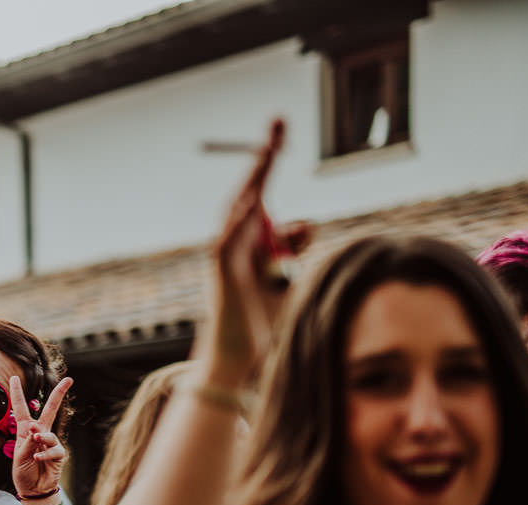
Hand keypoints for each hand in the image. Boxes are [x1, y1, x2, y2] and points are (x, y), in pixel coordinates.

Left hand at [7, 374, 72, 498]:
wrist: (33, 490)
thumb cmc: (23, 471)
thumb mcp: (18, 456)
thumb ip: (27, 442)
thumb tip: (36, 430)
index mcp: (25, 430)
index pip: (21, 408)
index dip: (17, 393)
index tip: (14, 377)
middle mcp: (39, 433)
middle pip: (51, 410)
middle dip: (59, 394)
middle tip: (69, 379)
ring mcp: (50, 443)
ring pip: (48, 434)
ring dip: (41, 436)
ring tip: (35, 440)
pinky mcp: (58, 454)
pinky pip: (54, 450)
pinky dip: (44, 454)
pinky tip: (37, 458)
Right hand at [207, 118, 312, 382]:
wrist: (241, 360)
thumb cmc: (266, 324)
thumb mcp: (293, 277)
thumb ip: (297, 248)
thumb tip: (306, 224)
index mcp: (252, 243)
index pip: (263, 194)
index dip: (270, 162)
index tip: (280, 131)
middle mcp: (236, 244)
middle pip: (250, 193)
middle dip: (264, 157)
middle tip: (280, 122)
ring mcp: (227, 258)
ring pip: (238, 210)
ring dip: (255, 179)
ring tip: (270, 149)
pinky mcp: (221, 275)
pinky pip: (227, 241)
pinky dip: (240, 221)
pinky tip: (258, 201)